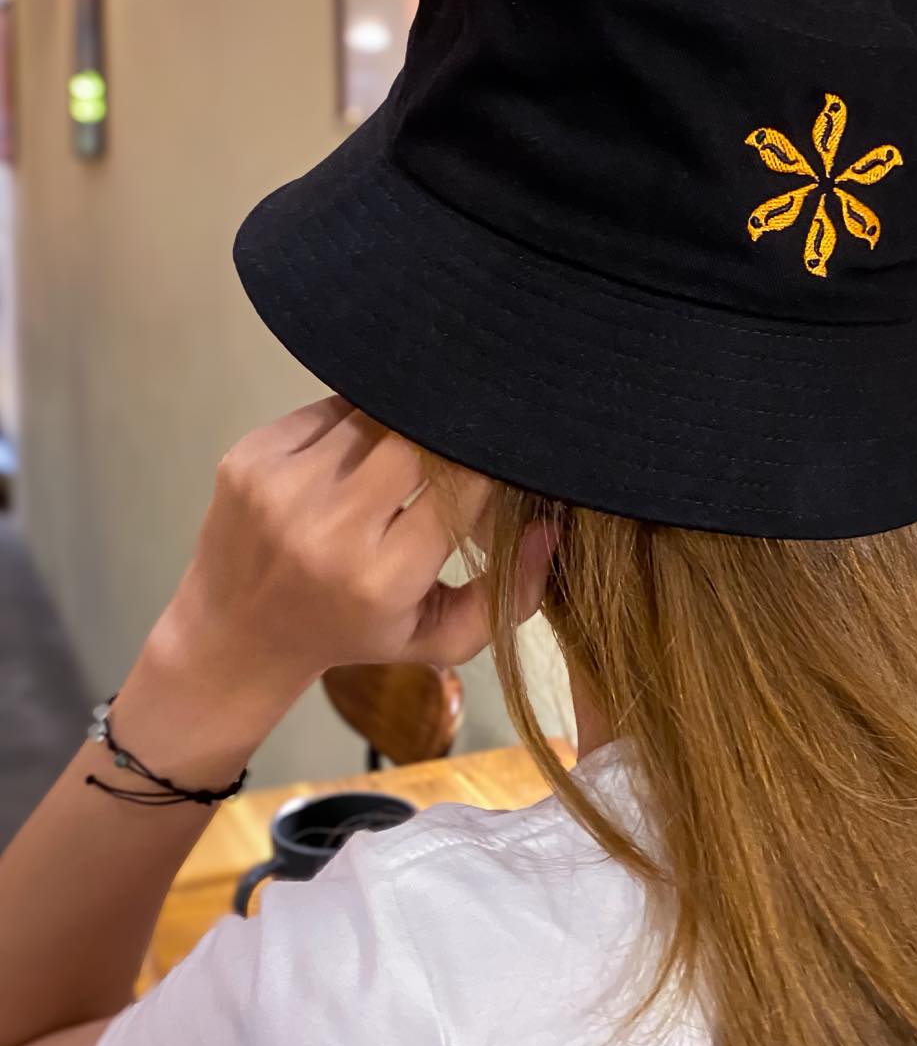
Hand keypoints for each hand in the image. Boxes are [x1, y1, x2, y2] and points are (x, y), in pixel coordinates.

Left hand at [146, 395, 553, 698]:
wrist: (235, 635)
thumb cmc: (353, 634)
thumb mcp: (440, 637)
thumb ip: (511, 593)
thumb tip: (550, 526)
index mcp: (383, 576)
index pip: (464, 485)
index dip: (493, 462)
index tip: (506, 457)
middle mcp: (330, 528)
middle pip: (420, 437)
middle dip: (451, 432)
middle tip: (468, 432)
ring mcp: (282, 486)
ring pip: (374, 413)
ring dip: (402, 420)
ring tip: (413, 439)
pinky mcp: (250, 456)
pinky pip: (329, 408)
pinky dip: (357, 417)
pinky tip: (362, 444)